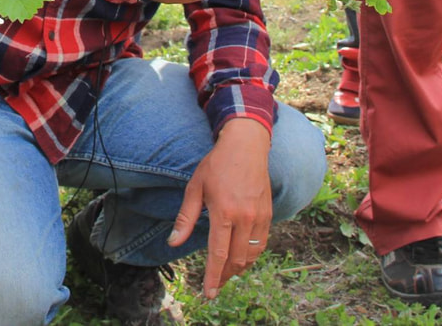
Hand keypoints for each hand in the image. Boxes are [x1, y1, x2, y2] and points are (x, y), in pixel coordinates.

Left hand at [167, 118, 272, 298]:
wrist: (246, 146)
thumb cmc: (216, 165)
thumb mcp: (195, 188)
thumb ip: (185, 218)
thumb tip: (173, 242)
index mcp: (223, 212)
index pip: (218, 253)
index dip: (213, 276)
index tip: (208, 293)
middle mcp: (244, 217)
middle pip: (236, 259)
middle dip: (225, 276)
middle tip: (214, 286)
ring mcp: (259, 216)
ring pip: (251, 254)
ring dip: (239, 268)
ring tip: (226, 274)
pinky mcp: (268, 214)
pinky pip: (261, 243)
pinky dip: (251, 255)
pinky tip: (242, 257)